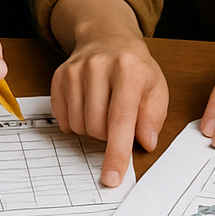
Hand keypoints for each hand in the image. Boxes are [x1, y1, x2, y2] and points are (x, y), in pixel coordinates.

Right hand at [51, 33, 167, 187]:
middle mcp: (98, 67)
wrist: (107, 38)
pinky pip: (63, 119)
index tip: (112, 178)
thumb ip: (153, 117)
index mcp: (128, 69)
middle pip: (97, 127)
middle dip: (109, 136)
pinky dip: (75, 122)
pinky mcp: (59, 77)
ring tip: (104, 111)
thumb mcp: (156, 88)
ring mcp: (75, 71)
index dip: (116, 153)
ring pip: (78, 126)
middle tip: (118, 121)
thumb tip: (144, 143)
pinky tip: (87, 106)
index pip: (121, 120)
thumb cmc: (134, 68)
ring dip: (92, 130)